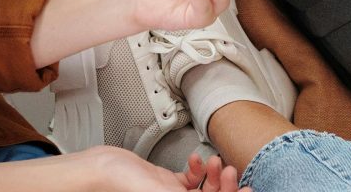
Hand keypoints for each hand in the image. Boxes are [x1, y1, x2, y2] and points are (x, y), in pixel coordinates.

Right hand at [66, 146, 246, 190]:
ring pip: (203, 190)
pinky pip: (188, 180)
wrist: (100, 170)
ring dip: (212, 175)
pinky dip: (195, 170)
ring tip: (213, 162)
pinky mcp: (163, 184)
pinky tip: (194, 161)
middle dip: (224, 186)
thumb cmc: (123, 186)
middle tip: (230, 170)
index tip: (249, 190)